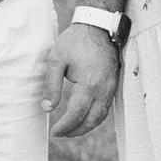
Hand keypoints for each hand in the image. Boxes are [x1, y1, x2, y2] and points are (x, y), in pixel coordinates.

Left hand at [43, 20, 119, 139]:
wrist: (98, 26)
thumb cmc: (76, 41)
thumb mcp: (57, 59)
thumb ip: (51, 85)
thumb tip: (47, 108)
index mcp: (89, 85)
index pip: (76, 115)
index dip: (65, 127)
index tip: (54, 132)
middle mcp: (103, 89)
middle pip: (91, 121)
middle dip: (75, 131)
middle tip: (61, 134)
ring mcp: (110, 88)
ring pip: (101, 117)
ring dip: (86, 126)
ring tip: (71, 129)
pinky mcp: (113, 84)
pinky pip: (106, 108)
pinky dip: (95, 117)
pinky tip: (84, 116)